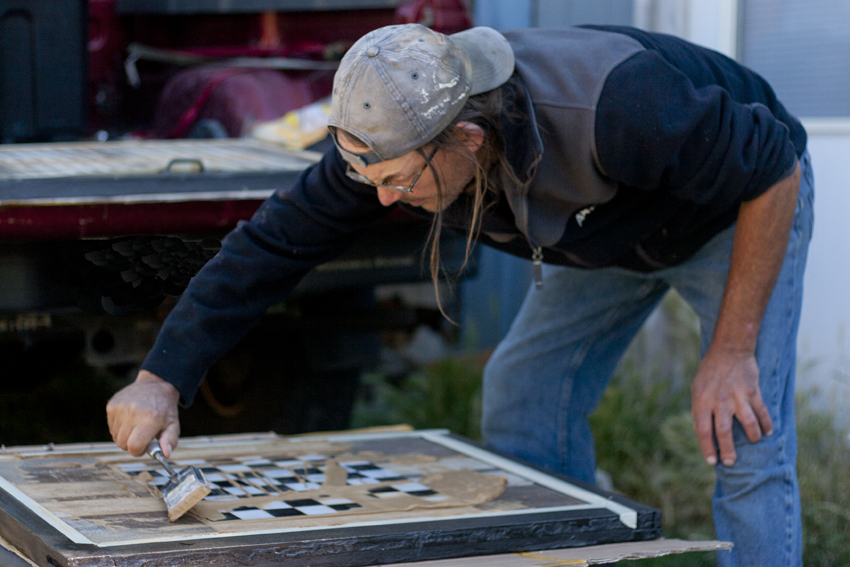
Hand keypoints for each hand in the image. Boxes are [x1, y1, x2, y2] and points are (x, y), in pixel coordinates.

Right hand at [106, 370, 180, 457]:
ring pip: (116, 437)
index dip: (139, 451)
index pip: (134, 447)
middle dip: (132, 444)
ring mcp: (120, 408)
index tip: (145, 445)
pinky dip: (120, 427)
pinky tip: (130, 419)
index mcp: (150, 419)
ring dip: (126, 436)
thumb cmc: (164, 408)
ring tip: (137, 425)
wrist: (155, 385)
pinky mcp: (111, 405)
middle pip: (123, 444)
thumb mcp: (173, 424)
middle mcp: (133, 412)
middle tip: (142, 434)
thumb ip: (170, 441)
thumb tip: (165, 454)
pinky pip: (111, 427)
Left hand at [691, 344, 772, 466]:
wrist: (729, 349)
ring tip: (753, 442)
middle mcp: (719, 401)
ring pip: (748, 425)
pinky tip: (768, 431)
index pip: (703, 430)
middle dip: (728, 451)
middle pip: (724, 432)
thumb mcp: (696, 389)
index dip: (707, 448)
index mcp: (702, 401)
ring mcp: (737, 397)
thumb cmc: (709, 372)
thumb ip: (699, 410)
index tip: (712, 462)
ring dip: (752, 437)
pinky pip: (762, 412)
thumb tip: (702, 433)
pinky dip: (766, 424)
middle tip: (730, 462)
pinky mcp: (753, 392)